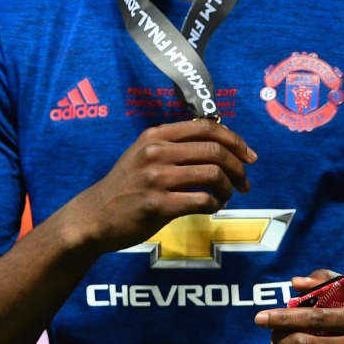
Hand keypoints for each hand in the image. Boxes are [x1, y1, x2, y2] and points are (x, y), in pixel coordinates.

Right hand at [62, 118, 254, 253]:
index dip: (235, 140)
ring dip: (228, 189)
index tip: (249, 156)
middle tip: (244, 183)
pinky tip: (211, 208)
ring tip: (225, 198)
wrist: (94, 216)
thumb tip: (219, 144)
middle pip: (215, 150)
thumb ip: (174, 145)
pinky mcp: (158, 205)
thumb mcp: (144, 153)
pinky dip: (214, 205)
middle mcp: (157, 151)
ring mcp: (157, 178)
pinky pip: (202, 201)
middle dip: (238, 168)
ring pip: (213, 175)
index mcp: (157, 135)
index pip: (207, 127)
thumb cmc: (125, 186)